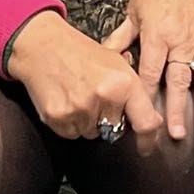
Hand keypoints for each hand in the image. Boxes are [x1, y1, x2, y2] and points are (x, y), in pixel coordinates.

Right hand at [6, 10, 163, 146]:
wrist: (44, 46)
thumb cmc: (81, 51)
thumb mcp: (117, 62)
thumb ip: (132, 89)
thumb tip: (148, 115)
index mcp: (124, 84)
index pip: (146, 123)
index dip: (149, 140)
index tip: (147, 147)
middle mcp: (104, 98)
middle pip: (114, 130)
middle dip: (109, 119)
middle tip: (97, 98)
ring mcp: (80, 110)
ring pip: (91, 133)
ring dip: (88, 121)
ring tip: (79, 95)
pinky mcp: (58, 118)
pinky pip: (71, 133)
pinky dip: (70, 123)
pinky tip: (67, 101)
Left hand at [103, 0, 193, 140]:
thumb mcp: (133, 12)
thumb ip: (121, 39)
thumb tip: (105, 60)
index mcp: (158, 36)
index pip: (151, 73)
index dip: (148, 96)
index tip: (144, 117)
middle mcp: (182, 40)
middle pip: (179, 80)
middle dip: (179, 109)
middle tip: (177, 132)